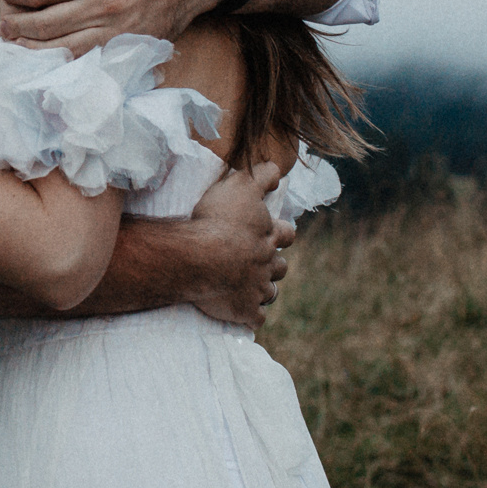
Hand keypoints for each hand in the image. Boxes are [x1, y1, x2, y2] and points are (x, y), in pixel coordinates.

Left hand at [0, 0, 221, 52]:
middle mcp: (102, 6)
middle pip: (46, 25)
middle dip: (17, 27)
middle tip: (3, 25)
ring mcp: (115, 32)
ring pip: (63, 51)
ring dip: (34, 52)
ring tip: (16, 48)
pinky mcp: (127, 48)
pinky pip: (88, 63)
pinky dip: (64, 65)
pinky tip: (49, 63)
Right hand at [185, 160, 294, 327]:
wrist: (200, 256)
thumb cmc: (218, 219)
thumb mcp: (240, 186)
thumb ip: (261, 175)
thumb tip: (279, 168)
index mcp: (267, 236)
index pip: (286, 235)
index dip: (283, 233)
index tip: (278, 232)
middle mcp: (266, 263)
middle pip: (280, 267)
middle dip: (274, 265)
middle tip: (263, 264)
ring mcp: (256, 289)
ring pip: (270, 293)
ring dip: (264, 291)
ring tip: (254, 290)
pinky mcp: (244, 310)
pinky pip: (255, 319)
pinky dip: (252, 318)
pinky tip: (246, 318)